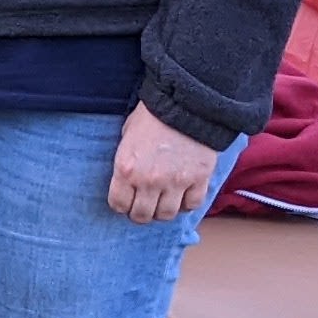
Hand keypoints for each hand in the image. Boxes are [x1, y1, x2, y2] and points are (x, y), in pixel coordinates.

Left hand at [109, 103, 224, 223]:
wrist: (186, 102)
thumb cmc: (153, 115)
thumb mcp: (127, 136)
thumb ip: (127, 162)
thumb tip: (127, 181)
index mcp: (126, 168)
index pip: (118, 205)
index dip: (122, 205)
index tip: (126, 200)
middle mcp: (149, 180)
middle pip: (142, 216)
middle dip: (141, 213)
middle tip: (145, 204)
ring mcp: (175, 182)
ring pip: (167, 215)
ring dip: (164, 210)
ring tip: (164, 201)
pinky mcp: (199, 179)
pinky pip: (192, 205)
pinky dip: (187, 203)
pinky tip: (183, 194)